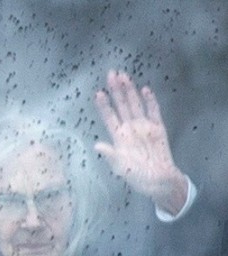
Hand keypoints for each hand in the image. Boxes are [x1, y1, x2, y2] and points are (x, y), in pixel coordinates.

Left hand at [94, 70, 188, 214]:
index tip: (98, 93)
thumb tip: (96, 145)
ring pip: (135, 105)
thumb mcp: (121, 167)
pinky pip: (154, 112)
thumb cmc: (138, 176)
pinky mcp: (158, 128)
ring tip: (124, 76)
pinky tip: (145, 90)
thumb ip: (110, 155)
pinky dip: (150, 101)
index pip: (109, 117)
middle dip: (116, 90)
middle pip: (121, 105)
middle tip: (111, 73)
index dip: (104, 105)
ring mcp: (144, 127)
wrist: (159, 180)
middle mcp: (130, 129)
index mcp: (119, 137)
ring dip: (130, 91)